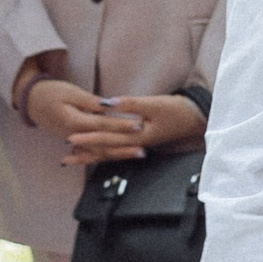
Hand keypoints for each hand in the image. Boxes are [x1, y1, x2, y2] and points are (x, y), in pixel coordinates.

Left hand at [53, 90, 206, 164]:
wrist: (197, 118)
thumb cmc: (177, 110)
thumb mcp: (155, 104)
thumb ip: (130, 104)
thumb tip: (106, 104)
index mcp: (138, 136)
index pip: (108, 138)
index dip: (89, 138)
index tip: (71, 137)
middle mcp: (136, 144)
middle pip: (106, 151)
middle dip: (85, 152)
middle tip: (65, 156)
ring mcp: (138, 144)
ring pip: (110, 152)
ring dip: (91, 155)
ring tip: (73, 158)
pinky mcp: (140, 141)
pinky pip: (118, 148)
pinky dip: (104, 150)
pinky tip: (94, 150)